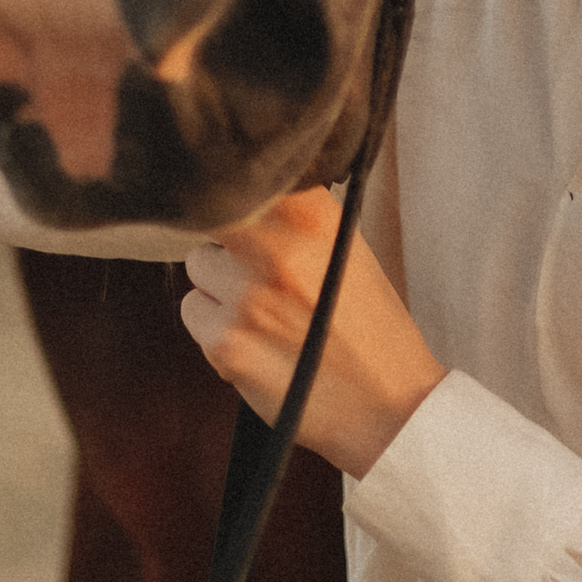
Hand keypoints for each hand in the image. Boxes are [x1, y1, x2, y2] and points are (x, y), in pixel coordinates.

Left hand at [179, 186, 445, 478]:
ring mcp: (247, 297)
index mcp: (313, 217)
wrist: (388, 406)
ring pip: (197, 267)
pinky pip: (194, 314)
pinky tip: (253, 342)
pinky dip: (214, 328)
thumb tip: (245, 182)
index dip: (235, 189)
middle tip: (256, 269)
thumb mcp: (347, 248)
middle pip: (211, 218)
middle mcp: (278, 249)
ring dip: (218, 286)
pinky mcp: (226, 343)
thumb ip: (297, 213)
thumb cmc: (369, 326)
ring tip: (259, 311)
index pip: (244, 174)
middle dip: (228, 241)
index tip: (237, 197)